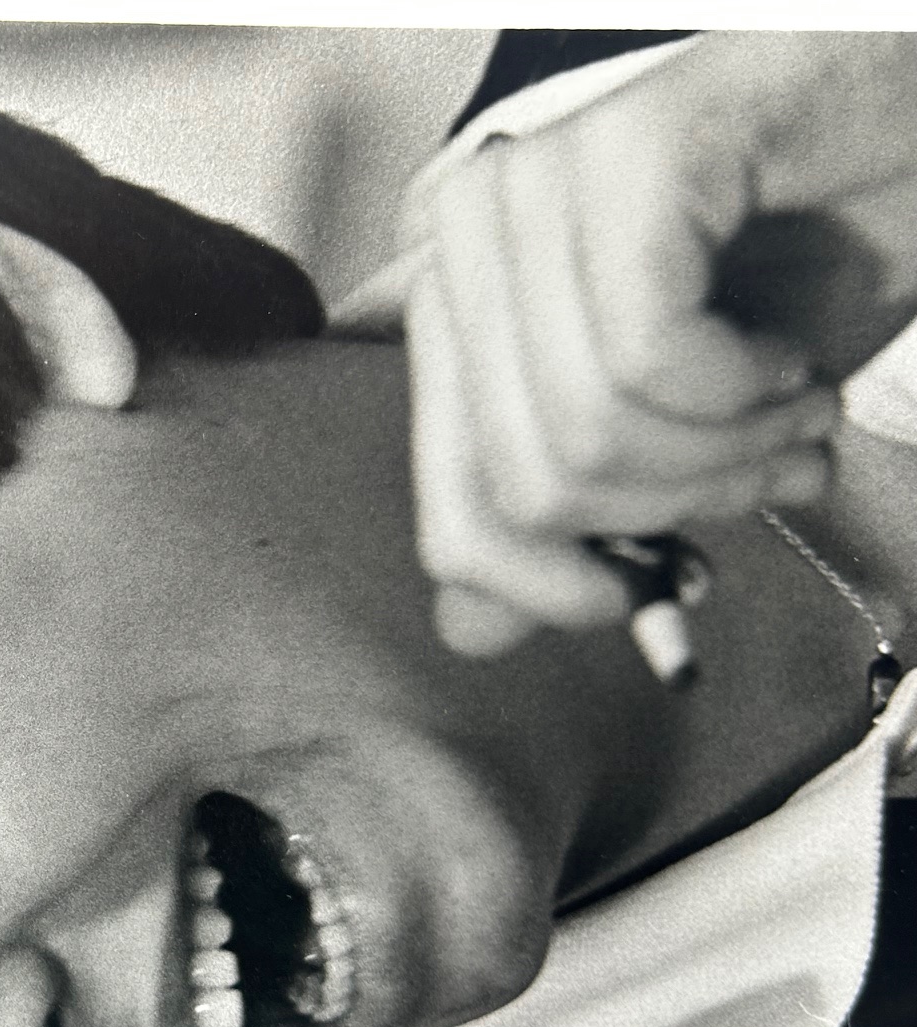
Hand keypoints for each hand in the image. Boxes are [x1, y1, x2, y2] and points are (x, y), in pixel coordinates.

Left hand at [404, 33, 916, 656]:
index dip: (561, 591)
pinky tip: (793, 346)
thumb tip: (469, 632)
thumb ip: (565, 520)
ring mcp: (528, 189)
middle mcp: (463, 241)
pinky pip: (646, 355)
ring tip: (795, 397)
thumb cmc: (811, 263)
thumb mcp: (675, 428)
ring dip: (736, 446)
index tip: (664, 584)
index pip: (455, 525)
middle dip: (681, 503)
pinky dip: (750, 382)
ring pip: (590, 431)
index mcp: (456, 310)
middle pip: (528, 493)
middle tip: (773, 457)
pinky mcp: (616, 156)